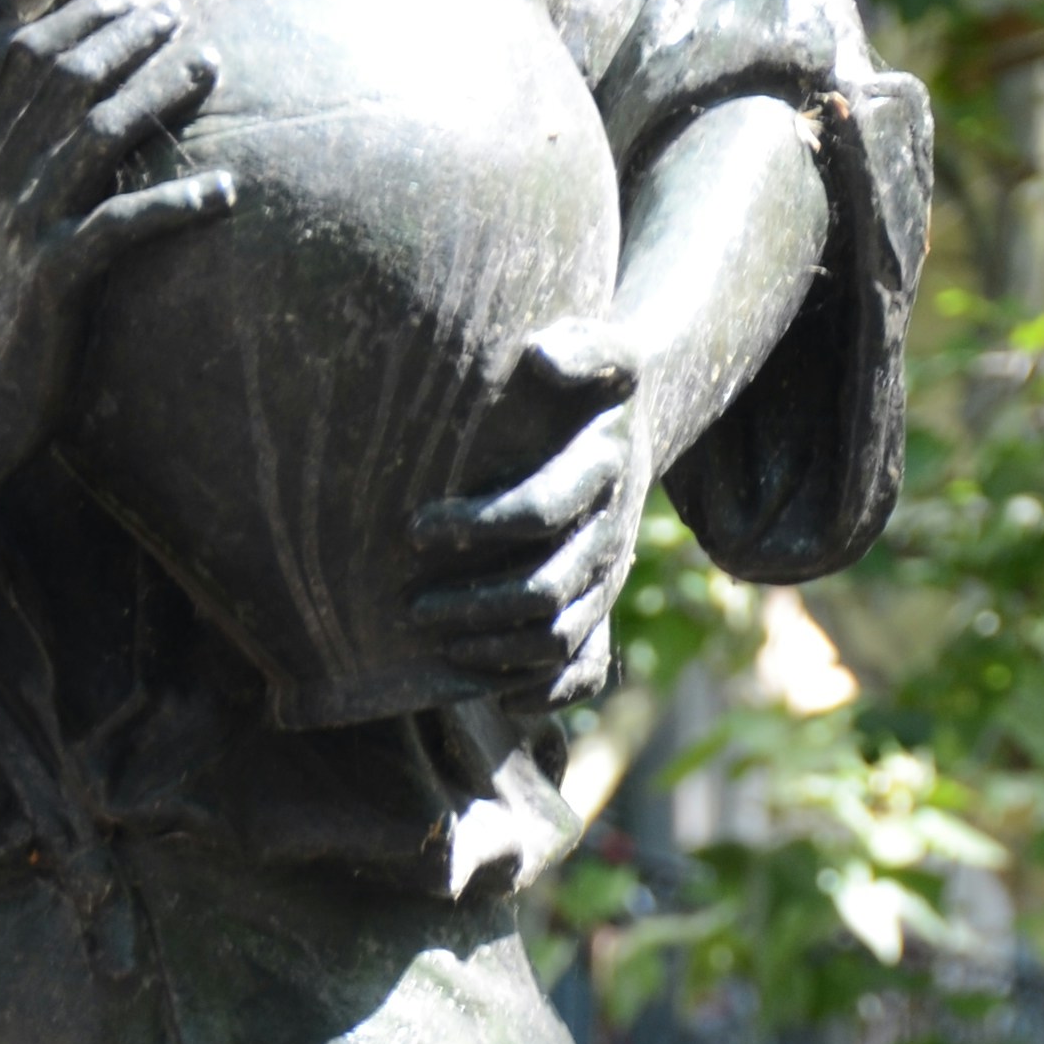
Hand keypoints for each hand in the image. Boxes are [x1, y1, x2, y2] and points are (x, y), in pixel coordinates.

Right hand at [0, 0, 233, 459]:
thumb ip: (30, 143)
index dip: (87, 16)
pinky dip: (178, 203)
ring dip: (160, 93)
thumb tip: (89, 84)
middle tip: (183, 18)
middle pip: (70, 78)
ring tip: (212, 66)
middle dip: (131, 37)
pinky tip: (226, 190)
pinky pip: (123, 225)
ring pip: (98, 134)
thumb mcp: (3, 203)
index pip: (31, 53)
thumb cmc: (4, 292)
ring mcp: (24, 222)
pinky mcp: (53, 275)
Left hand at [405, 323, 646, 706]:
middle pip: (545, 589)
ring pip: (558, 637)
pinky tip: (499, 697)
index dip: (476, 525)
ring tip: (435, 645)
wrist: (632, 426)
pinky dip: (546, 692)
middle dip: (474, 604)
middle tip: (411, 608)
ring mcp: (606, 577)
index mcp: (603, 474)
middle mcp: (610, 533)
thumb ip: (583, 345)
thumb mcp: (604, 350)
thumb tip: (539, 355)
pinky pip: (588, 669)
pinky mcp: (599, 606)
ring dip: (495, 651)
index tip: (413, 529)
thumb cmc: (592, 383)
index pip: (538, 510)